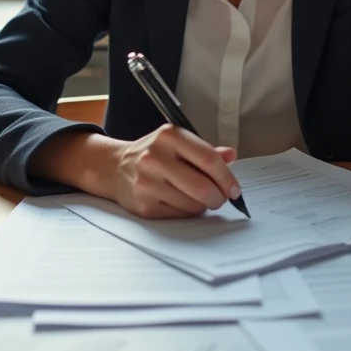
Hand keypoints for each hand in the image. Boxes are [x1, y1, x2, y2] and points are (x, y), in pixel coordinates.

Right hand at [111, 124, 241, 218]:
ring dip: (203, 206)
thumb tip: (231, 155)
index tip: (234, 190)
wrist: (115, 167)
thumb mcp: (178, 143)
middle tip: (221, 199)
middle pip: (202, 186)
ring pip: (192, 204)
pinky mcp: (143, 204)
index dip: (227, 177)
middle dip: (218, 197)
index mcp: (169, 136)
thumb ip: (206, 150)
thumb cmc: (154, 154)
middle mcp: (155, 157)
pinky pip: (179, 215)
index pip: (208, 159)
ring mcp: (147, 182)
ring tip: (199, 199)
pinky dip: (188, 212)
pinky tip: (182, 203)